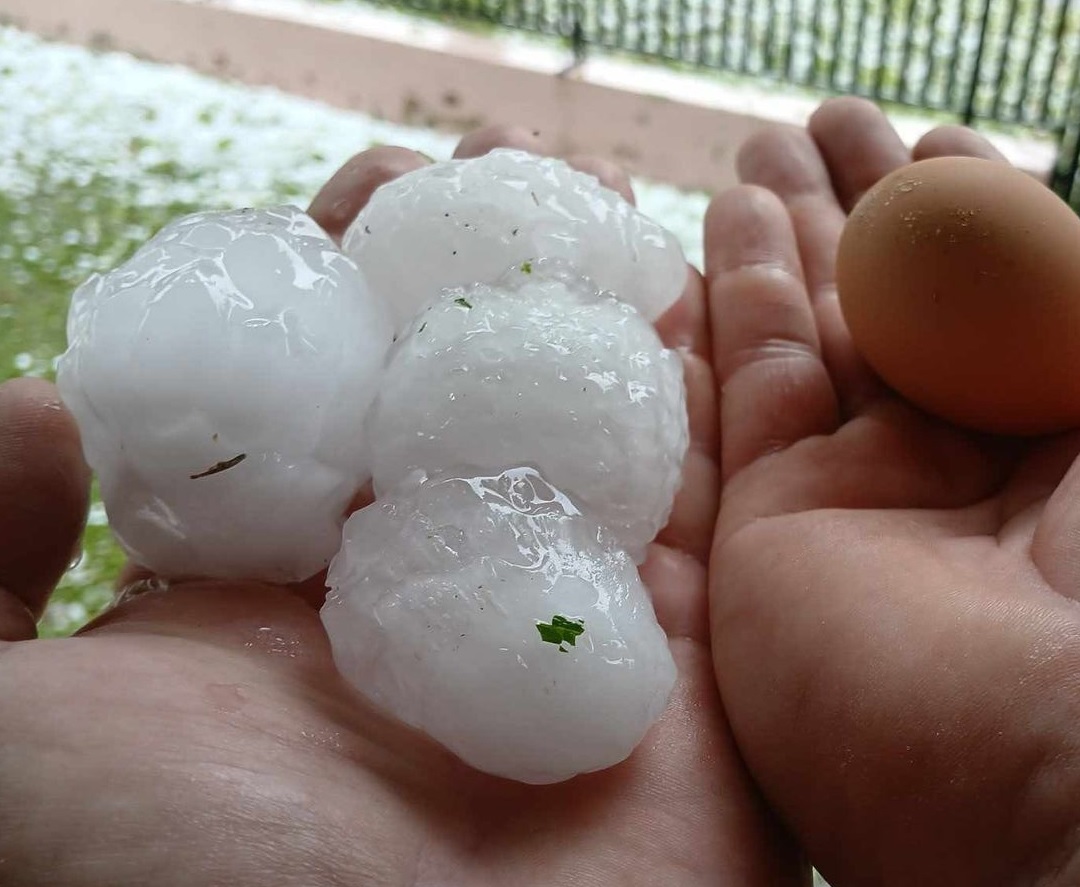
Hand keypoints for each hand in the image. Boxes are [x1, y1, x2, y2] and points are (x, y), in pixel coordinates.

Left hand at [0, 128, 796, 885]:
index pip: (317, 417)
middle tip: (504, 169)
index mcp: (264, 623)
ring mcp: (558, 653)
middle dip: (484, 284)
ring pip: (590, 454)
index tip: (371, 181)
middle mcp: (418, 624)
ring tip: (605, 209)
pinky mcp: (684, 697)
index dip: (340, 290)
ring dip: (603, 331)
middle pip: (462, 415)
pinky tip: (702, 308)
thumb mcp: (0, 731)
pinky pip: (707, 530)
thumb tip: (41, 408)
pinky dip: (712, 422)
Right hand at [705, 98, 1079, 884]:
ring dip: (788, 236)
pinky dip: (736, 298)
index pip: (1029, 312)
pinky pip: (750, 397)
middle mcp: (991, 485)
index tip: (952, 145)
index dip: (988, 221)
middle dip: (871, 213)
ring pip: (819, 343)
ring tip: (766, 140)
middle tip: (830, 125)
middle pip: (912, 315)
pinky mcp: (784, 544)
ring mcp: (882, 515)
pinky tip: (732, 208)